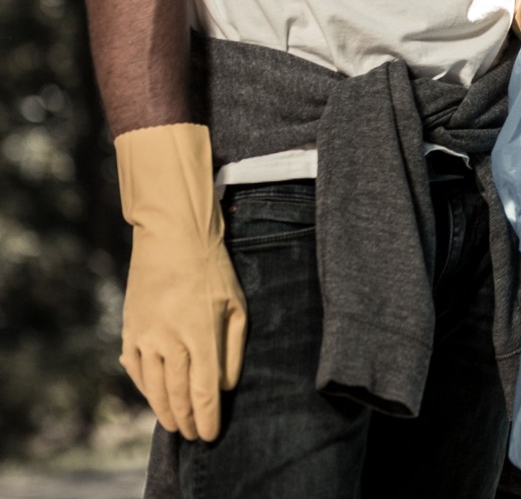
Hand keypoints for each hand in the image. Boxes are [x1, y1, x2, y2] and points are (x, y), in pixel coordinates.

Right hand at [116, 124, 246, 440]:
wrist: (173, 238)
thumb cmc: (213, 270)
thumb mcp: (237, 306)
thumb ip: (233, 349)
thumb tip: (226, 386)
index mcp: (200, 334)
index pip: (203, 390)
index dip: (207, 417)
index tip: (211, 435)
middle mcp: (169, 340)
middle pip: (176, 394)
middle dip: (187, 420)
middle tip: (194, 436)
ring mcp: (144, 336)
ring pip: (152, 386)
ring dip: (164, 410)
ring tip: (176, 425)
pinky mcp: (129, 330)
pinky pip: (134, 369)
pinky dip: (144, 388)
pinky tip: (154, 396)